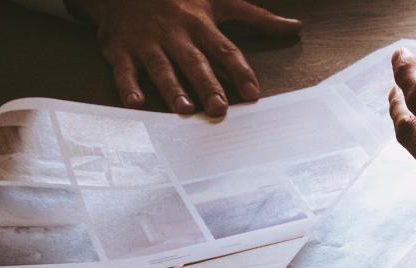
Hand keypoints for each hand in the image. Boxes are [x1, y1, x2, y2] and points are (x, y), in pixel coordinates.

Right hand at [71, 0, 302, 116]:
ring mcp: (147, 43)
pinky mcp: (120, 50)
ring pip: (161, 67)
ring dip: (172, 88)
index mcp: (201, 25)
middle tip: (219, 108)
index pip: (225, 50)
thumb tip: (295, 27)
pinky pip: (123, 70)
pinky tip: (135, 103)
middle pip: (194, 62)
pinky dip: (127, 87)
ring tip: (184, 109)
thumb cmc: (181, 0)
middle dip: (207, 85)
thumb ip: (258, 18)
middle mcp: (176, 35)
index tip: (253, 94)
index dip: (240, 72)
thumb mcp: (220, 2)